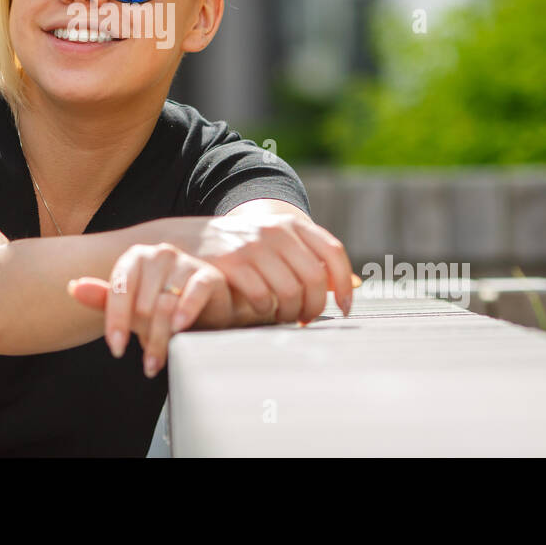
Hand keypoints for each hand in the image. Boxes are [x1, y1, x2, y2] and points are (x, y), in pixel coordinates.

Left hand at [66, 243, 232, 377]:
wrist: (208, 311)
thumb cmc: (165, 308)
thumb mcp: (133, 308)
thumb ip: (104, 299)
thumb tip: (73, 287)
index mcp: (135, 258)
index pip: (120, 289)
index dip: (117, 321)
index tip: (117, 348)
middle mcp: (159, 254)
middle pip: (143, 302)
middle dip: (144, 335)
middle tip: (148, 358)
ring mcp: (184, 263)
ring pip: (166, 303)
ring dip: (162, 337)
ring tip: (159, 359)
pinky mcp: (208, 275)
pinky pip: (194, 291)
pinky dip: (187, 311)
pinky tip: (180, 328)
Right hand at [180, 210, 355, 322]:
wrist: (190, 239)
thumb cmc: (241, 248)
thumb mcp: (276, 243)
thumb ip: (310, 260)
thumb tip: (356, 284)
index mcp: (292, 224)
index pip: (333, 252)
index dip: (344, 284)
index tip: (345, 307)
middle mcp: (276, 232)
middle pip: (314, 278)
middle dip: (315, 307)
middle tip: (305, 320)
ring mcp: (254, 246)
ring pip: (290, 292)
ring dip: (291, 313)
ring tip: (283, 317)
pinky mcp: (233, 264)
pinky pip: (263, 298)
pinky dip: (266, 311)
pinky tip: (261, 310)